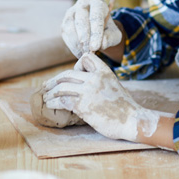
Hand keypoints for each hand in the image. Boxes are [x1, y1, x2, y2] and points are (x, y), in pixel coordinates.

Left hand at [42, 53, 157, 141]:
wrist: (132, 121)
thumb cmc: (125, 108)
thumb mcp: (114, 86)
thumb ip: (100, 82)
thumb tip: (85, 85)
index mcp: (104, 72)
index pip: (85, 58)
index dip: (76, 66)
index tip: (72, 76)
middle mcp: (95, 78)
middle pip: (67, 74)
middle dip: (53, 81)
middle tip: (46, 86)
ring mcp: (88, 91)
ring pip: (61, 87)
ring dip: (50, 93)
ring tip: (45, 98)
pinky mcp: (83, 105)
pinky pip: (62, 100)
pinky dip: (53, 102)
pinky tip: (50, 105)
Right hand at [61, 0, 121, 57]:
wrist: (97, 30)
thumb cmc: (107, 30)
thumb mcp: (114, 34)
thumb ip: (110, 38)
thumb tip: (101, 43)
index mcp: (98, 3)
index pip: (96, 16)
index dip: (95, 32)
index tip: (95, 47)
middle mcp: (83, 3)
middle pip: (81, 19)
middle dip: (85, 37)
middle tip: (89, 51)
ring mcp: (71, 12)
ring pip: (70, 26)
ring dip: (77, 42)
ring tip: (85, 53)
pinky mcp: (65, 22)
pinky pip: (65, 33)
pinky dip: (72, 45)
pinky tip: (79, 52)